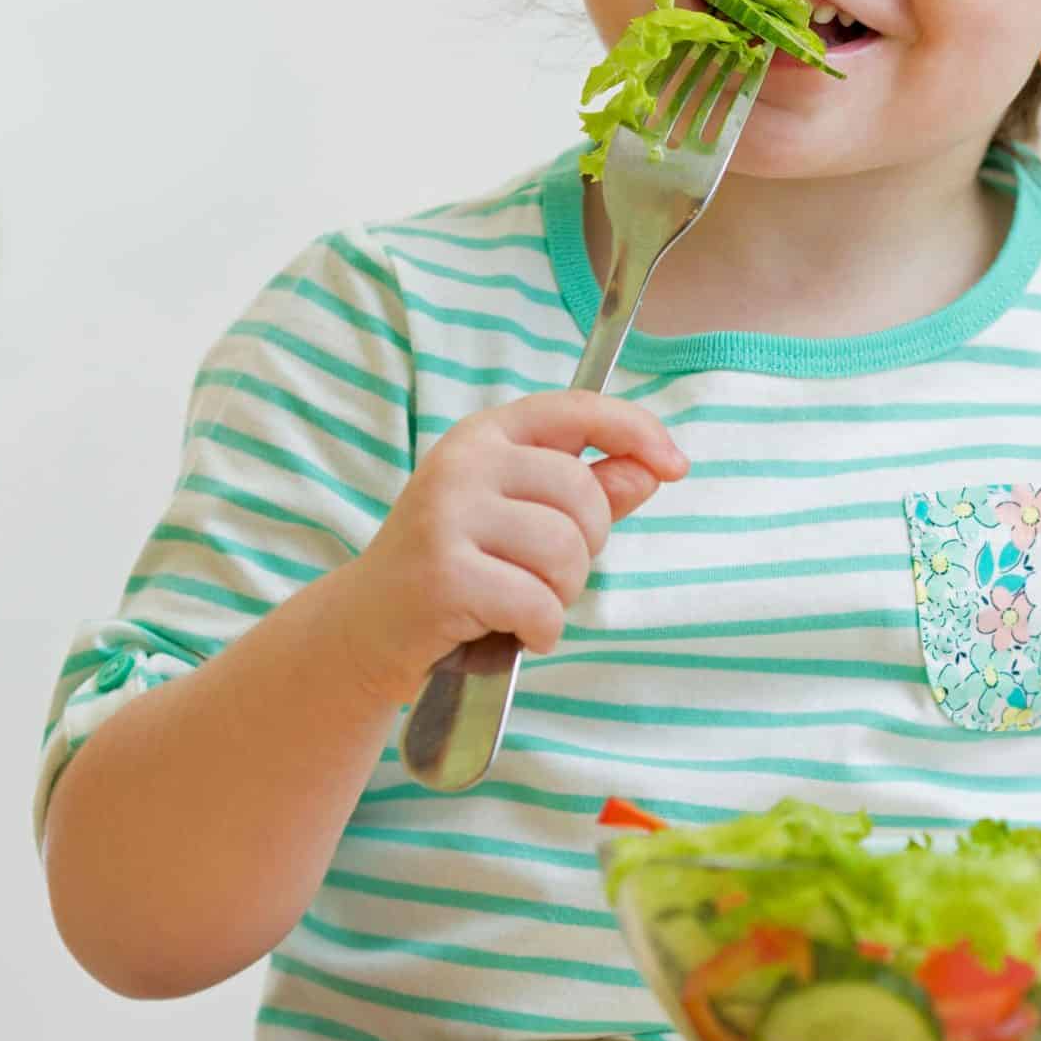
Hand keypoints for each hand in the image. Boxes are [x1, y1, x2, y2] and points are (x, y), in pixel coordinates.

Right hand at [343, 391, 686, 696]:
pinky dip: (540, 629)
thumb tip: (653, 467)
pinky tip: (512, 631)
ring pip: (565, 552)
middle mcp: (463, 464)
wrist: (365, 629)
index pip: (577, 410)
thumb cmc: (454, 568)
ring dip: (561, 595)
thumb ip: (589, 491)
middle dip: (586, 549)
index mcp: (486, 436)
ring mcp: (446, 516)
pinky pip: (537, 603)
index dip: (636, 430)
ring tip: (523, 604)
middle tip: (546, 577)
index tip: (676, 465)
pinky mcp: (443, 575)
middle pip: (582, 495)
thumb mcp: (521, 519)